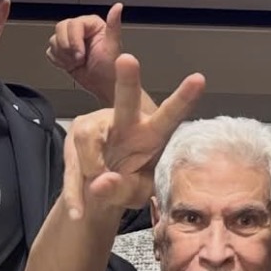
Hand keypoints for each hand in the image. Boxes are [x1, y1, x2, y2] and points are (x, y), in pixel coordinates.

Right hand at [47, 2, 124, 101]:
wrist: (103, 86)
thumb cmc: (111, 68)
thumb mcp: (113, 46)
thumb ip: (114, 25)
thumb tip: (118, 7)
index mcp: (92, 24)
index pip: (73, 23)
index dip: (74, 40)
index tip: (81, 54)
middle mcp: (81, 29)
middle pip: (60, 28)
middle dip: (67, 48)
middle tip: (79, 59)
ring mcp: (70, 40)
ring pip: (54, 40)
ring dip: (64, 56)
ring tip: (77, 62)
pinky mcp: (63, 51)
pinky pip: (50, 51)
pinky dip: (59, 61)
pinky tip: (71, 65)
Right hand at [63, 53, 204, 217]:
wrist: (100, 193)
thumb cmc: (129, 185)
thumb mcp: (135, 195)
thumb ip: (123, 190)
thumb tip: (100, 182)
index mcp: (152, 134)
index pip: (170, 116)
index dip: (184, 98)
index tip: (199, 79)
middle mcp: (125, 122)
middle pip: (126, 100)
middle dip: (127, 80)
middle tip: (128, 60)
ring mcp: (97, 126)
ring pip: (89, 142)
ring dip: (93, 171)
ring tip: (100, 186)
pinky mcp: (75, 137)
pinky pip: (71, 166)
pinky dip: (76, 194)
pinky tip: (79, 210)